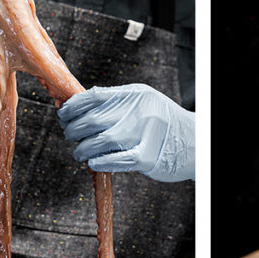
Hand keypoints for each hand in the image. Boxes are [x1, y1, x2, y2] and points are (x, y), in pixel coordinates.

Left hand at [58, 84, 194, 182]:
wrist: (196, 142)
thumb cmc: (164, 124)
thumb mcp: (143, 103)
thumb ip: (116, 104)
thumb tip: (77, 107)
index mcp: (136, 94)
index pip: (94, 96)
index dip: (73, 106)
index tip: (63, 113)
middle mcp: (139, 111)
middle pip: (92, 120)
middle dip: (73, 130)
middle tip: (70, 135)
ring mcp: (144, 134)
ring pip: (99, 141)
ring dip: (83, 149)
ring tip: (80, 152)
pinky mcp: (146, 158)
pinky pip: (113, 161)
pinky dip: (98, 162)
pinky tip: (93, 162)